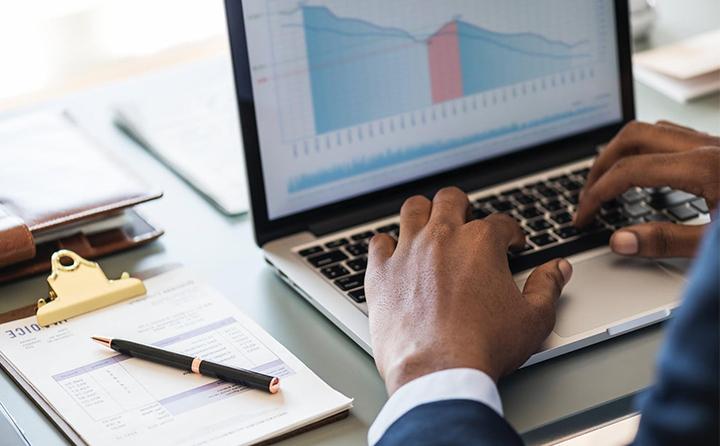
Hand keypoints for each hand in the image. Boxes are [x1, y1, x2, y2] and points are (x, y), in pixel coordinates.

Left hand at [365, 187, 572, 394]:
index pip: (501, 223)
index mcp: (480, 243)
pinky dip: (387, 245)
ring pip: (412, 209)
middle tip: (466, 222)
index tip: (511, 244)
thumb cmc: (484, 346)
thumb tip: (558, 269)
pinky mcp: (381, 272)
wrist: (438, 371)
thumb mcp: (533, 319)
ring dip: (423, 212)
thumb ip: (548, 287)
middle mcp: (442, 237)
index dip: (511, 233)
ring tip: (429, 224)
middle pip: (450, 200)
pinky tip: (394, 253)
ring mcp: (408, 251)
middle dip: (462, 207)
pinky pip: (378, 242)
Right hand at [575, 120, 718, 257]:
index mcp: (705, 167)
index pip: (629, 171)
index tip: (584, 216)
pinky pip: (674, 137)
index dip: (597, 194)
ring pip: (653, 130)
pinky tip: (646, 175)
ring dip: (622, 153)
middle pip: (632, 137)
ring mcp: (717, 143)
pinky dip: (647, 152)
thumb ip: (669, 242)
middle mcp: (708, 146)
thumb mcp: (717, 244)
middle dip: (601, 165)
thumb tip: (621, 240)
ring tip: (609, 182)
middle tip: (588, 196)